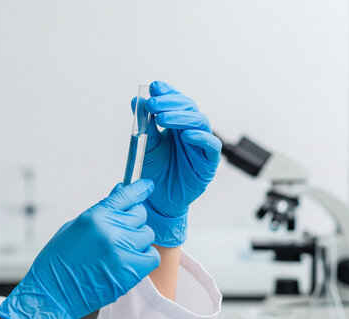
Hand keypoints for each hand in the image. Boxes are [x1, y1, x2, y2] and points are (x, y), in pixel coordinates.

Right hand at [0, 180, 160, 318]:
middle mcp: (111, 231)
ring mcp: (122, 251)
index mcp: (95, 217)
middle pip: (140, 215)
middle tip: (123, 231)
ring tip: (123, 249)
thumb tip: (120, 192)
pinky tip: (132, 260)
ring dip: (138, 240)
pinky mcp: (130, 272)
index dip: (139, 189)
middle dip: (133, 220)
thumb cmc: (59, 261)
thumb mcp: (75, 227)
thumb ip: (101, 212)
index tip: (147, 186)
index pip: (126, 195)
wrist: (52, 293)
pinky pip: (152, 257)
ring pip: (147, 235)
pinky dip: (145, 257)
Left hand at [134, 81, 220, 246]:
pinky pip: (211, 146)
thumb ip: (145, 124)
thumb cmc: (155, 172)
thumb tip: (137, 100)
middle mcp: (191, 132)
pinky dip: (201, 138)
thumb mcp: (146, 145)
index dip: (168, 92)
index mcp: (177, 125)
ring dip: (182, 117)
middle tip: (153, 104)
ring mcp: (201, 146)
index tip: (154, 86)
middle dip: (171, 103)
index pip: (177, 102)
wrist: (158, 200)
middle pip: (189, 108)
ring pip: (201, 122)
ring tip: (162, 119)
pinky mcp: (208, 162)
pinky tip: (186, 135)